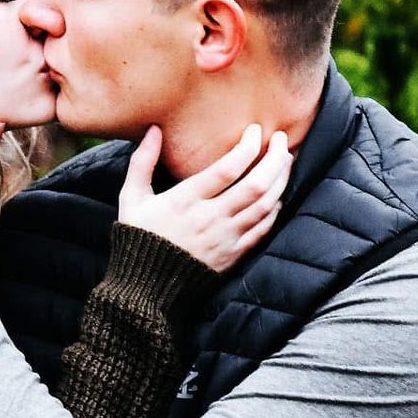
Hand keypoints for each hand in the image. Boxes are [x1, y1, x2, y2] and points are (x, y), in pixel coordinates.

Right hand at [119, 124, 290, 271]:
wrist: (147, 288)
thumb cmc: (139, 236)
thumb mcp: (132, 198)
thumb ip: (142, 162)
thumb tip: (154, 130)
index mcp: (185, 200)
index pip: (226, 170)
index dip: (246, 147)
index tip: (254, 130)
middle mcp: (209, 218)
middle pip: (255, 185)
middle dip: (274, 159)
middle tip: (280, 140)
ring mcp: (225, 238)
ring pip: (265, 205)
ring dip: (280, 180)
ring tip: (285, 160)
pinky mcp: (234, 255)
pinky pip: (263, 229)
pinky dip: (275, 209)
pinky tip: (277, 194)